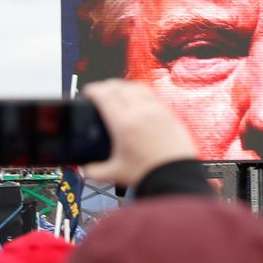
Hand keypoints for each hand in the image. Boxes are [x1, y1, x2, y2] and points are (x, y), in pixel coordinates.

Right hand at [80, 80, 197, 185]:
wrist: (176, 176)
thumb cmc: (150, 174)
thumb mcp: (114, 173)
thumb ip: (94, 171)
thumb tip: (86, 169)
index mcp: (125, 124)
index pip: (105, 95)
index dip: (93, 89)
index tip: (88, 91)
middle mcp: (142, 112)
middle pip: (120, 87)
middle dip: (106, 86)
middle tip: (99, 92)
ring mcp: (158, 111)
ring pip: (138, 88)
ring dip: (124, 86)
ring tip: (118, 93)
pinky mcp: (170, 115)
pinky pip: (153, 96)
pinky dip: (141, 94)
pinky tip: (139, 103)